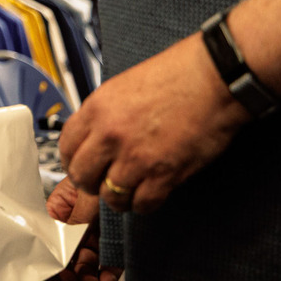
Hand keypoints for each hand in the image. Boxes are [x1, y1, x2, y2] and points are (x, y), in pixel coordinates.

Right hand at [46, 177, 120, 280]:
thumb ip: (77, 220)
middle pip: (69, 250)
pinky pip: (109, 258)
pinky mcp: (115, 239)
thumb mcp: (89, 195)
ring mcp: (95, 230)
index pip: (52, 234)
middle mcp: (76, 220)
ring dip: (89, 274)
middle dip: (74, 268)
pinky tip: (107, 278)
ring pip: (88, 257)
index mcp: (61, 206)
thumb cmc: (108, 172)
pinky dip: (108, 270)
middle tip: (78, 280)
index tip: (59, 270)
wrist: (140, 169)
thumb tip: (66, 247)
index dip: (53, 254)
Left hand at [59, 34, 249, 213]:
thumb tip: (94, 138)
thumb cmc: (176, 76)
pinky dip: (143, 204)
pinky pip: (142, 203)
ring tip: (127, 191)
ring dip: (117, 198)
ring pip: (109, 196)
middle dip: (89, 184)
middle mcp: (110, 134)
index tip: (79, 166)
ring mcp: (136, 156)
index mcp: (97, 109)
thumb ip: (103, 115)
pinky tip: (148, 195)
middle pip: (81, 176)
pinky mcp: (164, 173)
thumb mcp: (122, 87)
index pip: (66, 147)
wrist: (214, 78)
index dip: (71, 161)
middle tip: (100, 183)